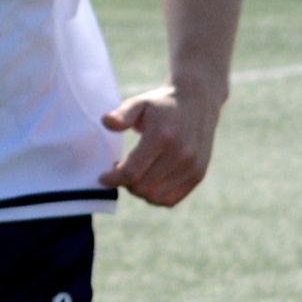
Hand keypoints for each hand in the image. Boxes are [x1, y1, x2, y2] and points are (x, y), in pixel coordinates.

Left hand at [100, 82, 220, 205]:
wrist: (198, 102)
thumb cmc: (161, 105)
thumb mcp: (139, 103)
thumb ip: (122, 114)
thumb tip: (106, 122)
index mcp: (162, 137)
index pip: (132, 171)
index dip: (113, 179)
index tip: (103, 177)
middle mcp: (180, 154)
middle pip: (142, 187)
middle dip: (124, 184)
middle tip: (119, 172)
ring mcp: (192, 166)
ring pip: (156, 197)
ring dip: (139, 192)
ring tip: (133, 177)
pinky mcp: (198, 174)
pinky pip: (171, 200)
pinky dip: (155, 197)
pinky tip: (148, 183)